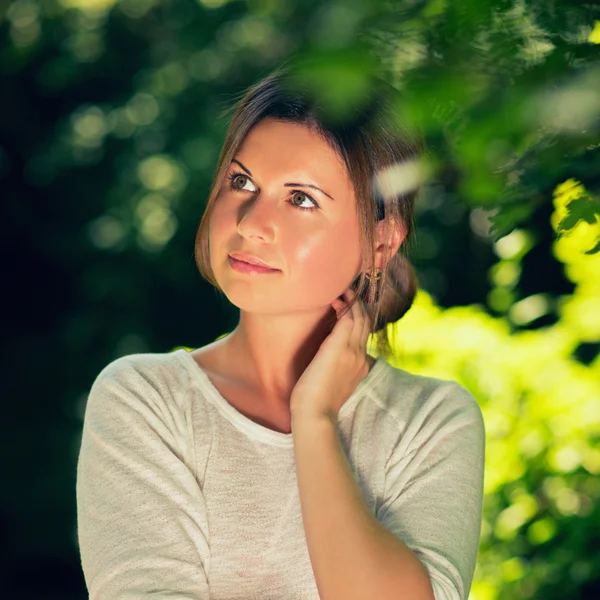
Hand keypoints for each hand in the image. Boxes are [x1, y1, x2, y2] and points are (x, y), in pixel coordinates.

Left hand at [290, 288, 372, 423]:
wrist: (314, 414)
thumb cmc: (316, 401)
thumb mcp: (331, 382)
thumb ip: (335, 368)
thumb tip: (327, 358)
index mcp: (360, 365)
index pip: (365, 334)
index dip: (360, 317)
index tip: (350, 305)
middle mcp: (360, 356)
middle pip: (366, 322)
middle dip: (359, 304)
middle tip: (349, 289)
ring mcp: (352, 351)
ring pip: (360, 317)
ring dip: (353, 301)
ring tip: (343, 289)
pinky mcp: (340, 347)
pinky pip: (348, 318)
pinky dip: (344, 306)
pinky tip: (335, 299)